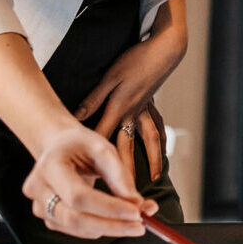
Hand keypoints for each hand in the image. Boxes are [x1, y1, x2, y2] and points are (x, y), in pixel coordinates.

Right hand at [24, 124, 157, 239]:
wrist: (58, 147)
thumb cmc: (81, 146)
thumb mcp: (102, 148)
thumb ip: (119, 175)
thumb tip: (136, 203)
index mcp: (50, 166)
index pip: (78, 195)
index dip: (108, 207)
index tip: (136, 212)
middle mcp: (38, 189)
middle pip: (74, 218)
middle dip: (111, 225)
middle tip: (140, 226)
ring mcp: (39, 207)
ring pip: (76, 228)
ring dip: (109, 229)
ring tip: (135, 224)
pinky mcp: (48, 218)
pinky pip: (76, 230)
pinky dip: (99, 228)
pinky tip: (117, 221)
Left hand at [73, 30, 186, 181]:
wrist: (165, 49)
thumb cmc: (135, 60)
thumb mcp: (110, 77)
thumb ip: (94, 99)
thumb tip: (77, 117)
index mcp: (120, 108)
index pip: (103, 138)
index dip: (95, 159)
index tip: (90, 179)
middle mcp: (134, 114)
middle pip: (127, 148)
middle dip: (125, 172)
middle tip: (125, 194)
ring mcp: (146, 111)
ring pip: (148, 141)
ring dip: (151, 161)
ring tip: (155, 179)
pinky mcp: (153, 105)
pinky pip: (158, 128)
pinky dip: (161, 142)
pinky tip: (162, 152)